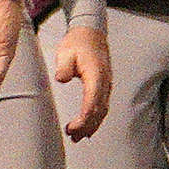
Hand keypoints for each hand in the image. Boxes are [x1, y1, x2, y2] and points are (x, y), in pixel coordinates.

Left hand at [54, 24, 112, 139]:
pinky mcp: (104, 85)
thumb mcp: (65, 52)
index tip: (72, 128)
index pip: (92, 102)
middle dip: (87, 126)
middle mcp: (105, 81)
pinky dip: (96, 118)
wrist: (90, 32)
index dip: (83, 119)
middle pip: (100, 110)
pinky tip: (87, 126)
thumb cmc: (77, 42)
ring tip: (78, 137)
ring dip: (92, 125)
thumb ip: (64, 66)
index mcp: (96, 75)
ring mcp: (107, 83)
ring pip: (103, 110)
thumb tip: (62, 79)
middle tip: (72, 137)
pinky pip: (103, 105)